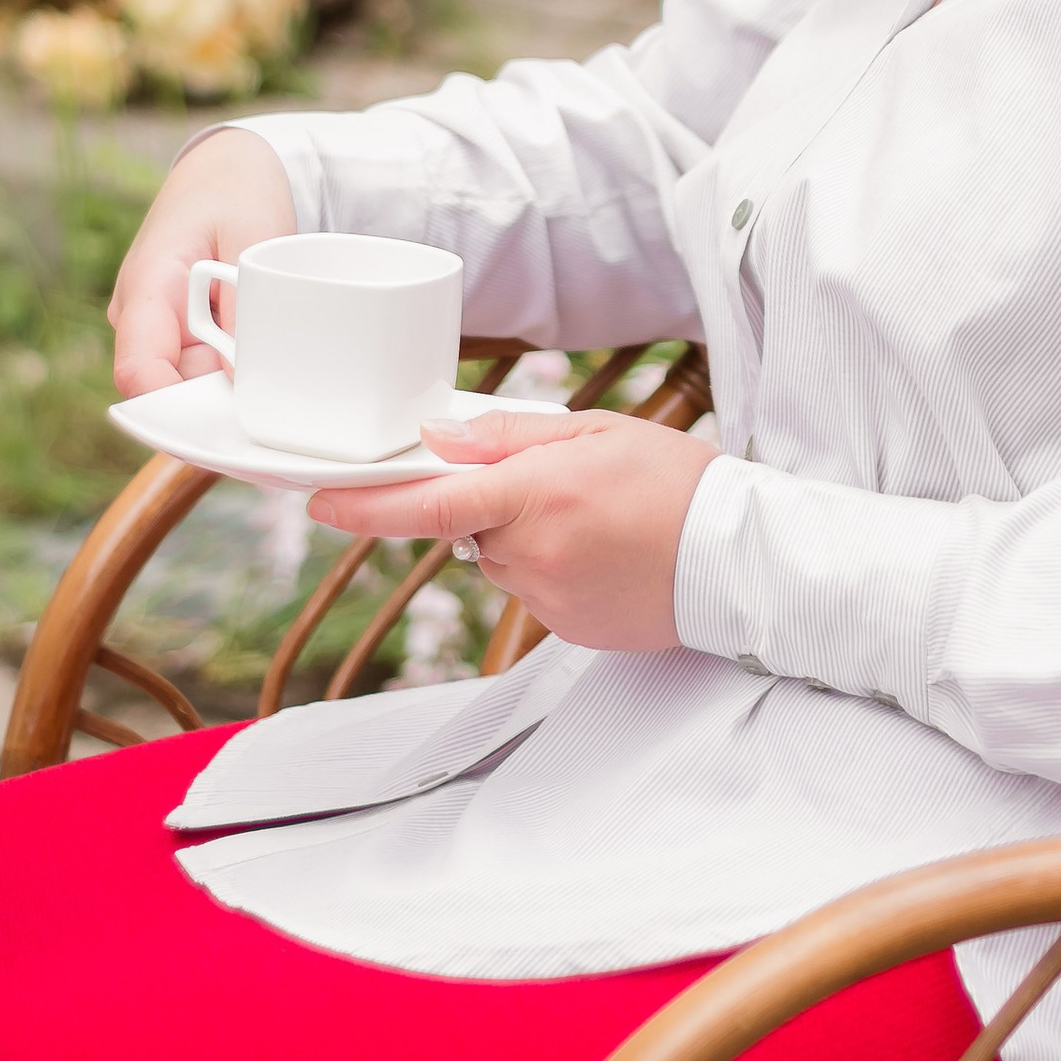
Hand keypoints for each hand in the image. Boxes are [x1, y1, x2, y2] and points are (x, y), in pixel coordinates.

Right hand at [108, 131, 298, 396]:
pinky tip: (260, 352)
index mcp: (147, 286)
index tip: (228, 421)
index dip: (175, 409)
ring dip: (227, 382)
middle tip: (272, 389)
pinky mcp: (176, 332)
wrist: (226, 167)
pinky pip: (200, 368)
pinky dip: (230, 368)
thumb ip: (243, 306)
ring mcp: (156, 327)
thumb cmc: (238, 192)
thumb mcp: (253, 234)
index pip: (139, 370)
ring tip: (270, 353)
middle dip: (216, 400)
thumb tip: (238, 381)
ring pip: (188, 383)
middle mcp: (140, 316)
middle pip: (169, 388)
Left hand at [309, 407, 714, 655]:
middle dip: (495, 505)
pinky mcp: (567, 630)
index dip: (366, 504)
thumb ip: (510, 435)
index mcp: (538, 494)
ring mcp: (549, 600)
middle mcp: (534, 553)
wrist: (741, 559)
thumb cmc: (677, 482)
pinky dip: (553, 569)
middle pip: (471, 530)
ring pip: (502, 561)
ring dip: (525, 538)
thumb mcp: (597, 431)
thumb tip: (440, 439)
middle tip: (560, 484)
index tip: (319, 500)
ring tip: (595, 520)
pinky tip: (603, 554)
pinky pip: (534, 591)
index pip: (430, 504)